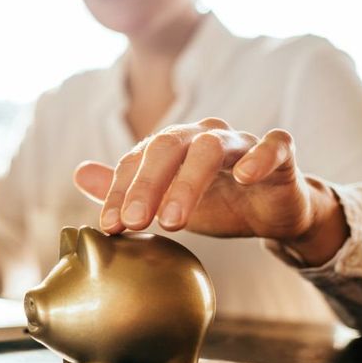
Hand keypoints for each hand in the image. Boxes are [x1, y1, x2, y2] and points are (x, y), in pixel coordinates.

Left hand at [72, 117, 347, 265]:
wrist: (271, 213)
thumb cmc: (216, 203)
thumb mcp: (165, 203)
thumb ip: (126, 189)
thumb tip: (80, 173)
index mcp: (172, 146)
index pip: (136, 161)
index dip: (119, 193)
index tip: (109, 226)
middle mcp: (203, 136)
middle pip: (167, 147)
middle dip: (145, 185)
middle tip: (133, 222)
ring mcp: (242, 142)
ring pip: (211, 148)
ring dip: (187, 182)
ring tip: (171, 220)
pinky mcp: (281, 154)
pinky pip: (274, 145)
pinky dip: (259, 157)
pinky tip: (245, 177)